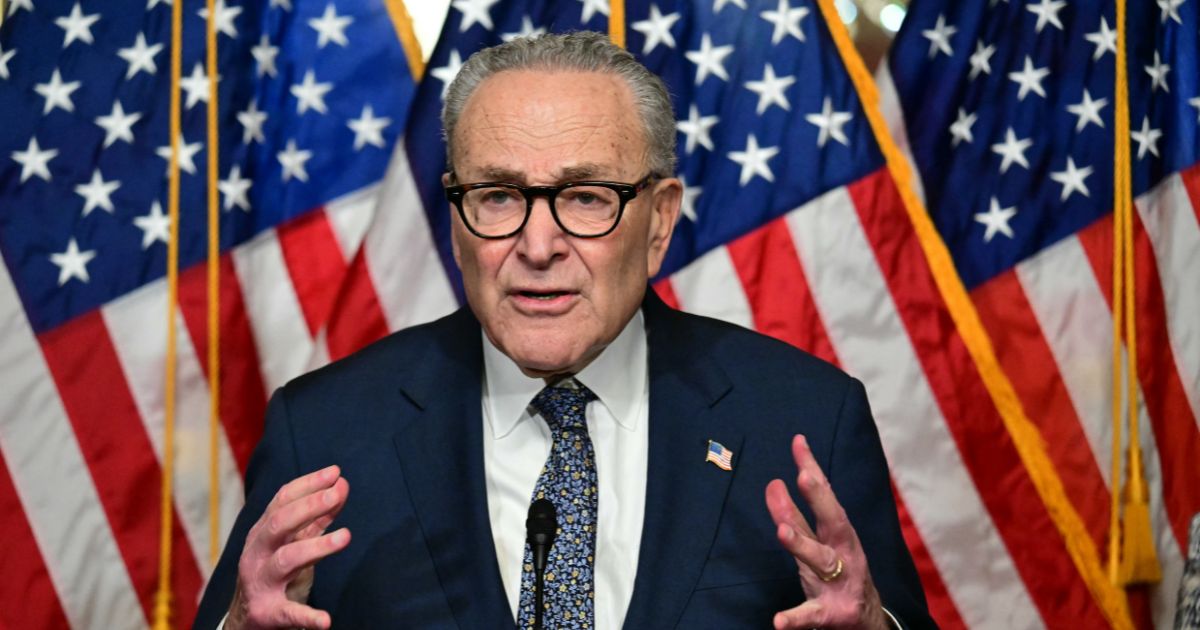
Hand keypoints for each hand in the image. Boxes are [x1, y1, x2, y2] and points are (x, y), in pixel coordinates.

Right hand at [226, 465, 350, 629]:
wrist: (245, 618)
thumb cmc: (274, 572)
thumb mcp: (293, 542)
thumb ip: (317, 518)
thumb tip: (340, 486)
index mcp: (263, 532)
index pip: (282, 501)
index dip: (308, 484)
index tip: (334, 472)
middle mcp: (257, 553)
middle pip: (279, 524)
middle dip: (308, 507)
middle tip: (336, 494)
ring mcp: (260, 582)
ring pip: (285, 560)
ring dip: (316, 547)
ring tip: (345, 537)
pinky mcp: (266, 613)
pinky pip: (287, 613)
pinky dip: (306, 617)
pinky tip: (325, 620)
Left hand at [765, 435, 888, 629]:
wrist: (866, 620)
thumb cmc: (839, 572)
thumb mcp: (816, 541)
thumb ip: (793, 514)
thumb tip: (772, 484)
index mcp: (839, 533)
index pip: (824, 495)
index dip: (812, 467)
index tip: (798, 442)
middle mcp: (843, 552)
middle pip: (832, 521)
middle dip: (819, 498)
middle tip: (804, 475)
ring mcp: (839, 582)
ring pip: (820, 561)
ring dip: (802, 545)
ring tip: (782, 531)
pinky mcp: (832, 613)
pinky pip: (811, 614)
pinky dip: (795, 617)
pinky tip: (778, 620)